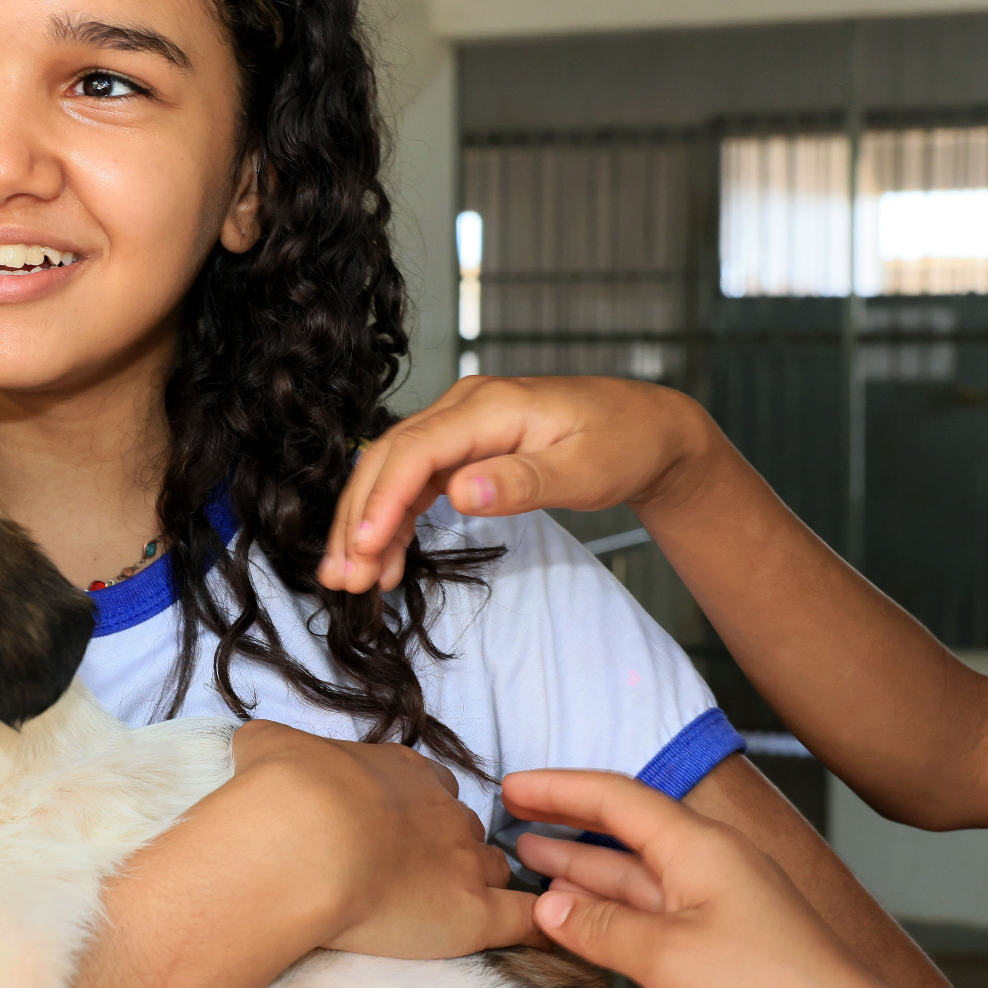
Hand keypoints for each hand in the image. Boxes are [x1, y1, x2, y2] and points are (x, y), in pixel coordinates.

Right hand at [228, 720, 534, 957]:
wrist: (304, 839)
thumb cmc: (283, 790)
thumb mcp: (267, 745)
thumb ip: (272, 744)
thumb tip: (258, 746)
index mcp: (403, 772)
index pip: (429, 787)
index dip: (416, 810)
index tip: (392, 830)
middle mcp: (444, 811)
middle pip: (463, 828)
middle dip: (446, 849)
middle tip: (410, 876)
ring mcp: (466, 862)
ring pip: (493, 868)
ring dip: (479, 884)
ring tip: (451, 911)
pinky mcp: (477, 914)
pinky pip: (525, 918)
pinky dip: (532, 923)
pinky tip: (534, 934)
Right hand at [322, 375, 714, 592]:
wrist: (647, 428)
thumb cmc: (623, 445)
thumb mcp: (584, 471)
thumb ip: (522, 482)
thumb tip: (461, 494)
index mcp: (489, 407)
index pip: (415, 452)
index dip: (383, 501)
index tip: (363, 550)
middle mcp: (463, 408)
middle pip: (387, 459)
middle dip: (357, 518)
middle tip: (339, 578)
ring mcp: (459, 426)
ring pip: (391, 472)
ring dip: (367, 524)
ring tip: (350, 580)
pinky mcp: (461, 448)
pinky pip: (413, 482)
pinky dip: (393, 521)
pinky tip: (385, 560)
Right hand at [508, 769, 899, 987]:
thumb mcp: (669, 957)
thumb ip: (603, 928)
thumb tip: (551, 908)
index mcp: (700, 848)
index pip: (617, 798)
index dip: (559, 788)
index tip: (511, 786)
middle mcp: (707, 869)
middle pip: (624, 834)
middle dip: (566, 826)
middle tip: (507, 821)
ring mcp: (713, 912)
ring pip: (633, 881)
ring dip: (582, 873)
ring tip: (526, 862)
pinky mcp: (716, 954)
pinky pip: (649, 921)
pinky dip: (608, 917)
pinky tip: (574, 923)